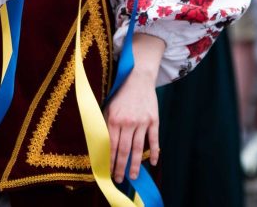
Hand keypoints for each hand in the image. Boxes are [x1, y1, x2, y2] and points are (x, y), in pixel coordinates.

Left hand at [105, 56, 159, 182]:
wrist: (138, 77)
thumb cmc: (121, 93)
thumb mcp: (109, 106)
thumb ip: (106, 124)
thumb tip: (102, 143)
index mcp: (114, 119)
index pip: (111, 146)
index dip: (110, 161)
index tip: (108, 172)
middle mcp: (128, 122)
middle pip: (124, 150)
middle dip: (120, 167)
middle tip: (119, 179)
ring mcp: (142, 122)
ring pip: (137, 148)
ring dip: (135, 164)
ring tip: (133, 176)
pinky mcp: (154, 120)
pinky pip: (154, 139)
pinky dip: (153, 152)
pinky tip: (152, 162)